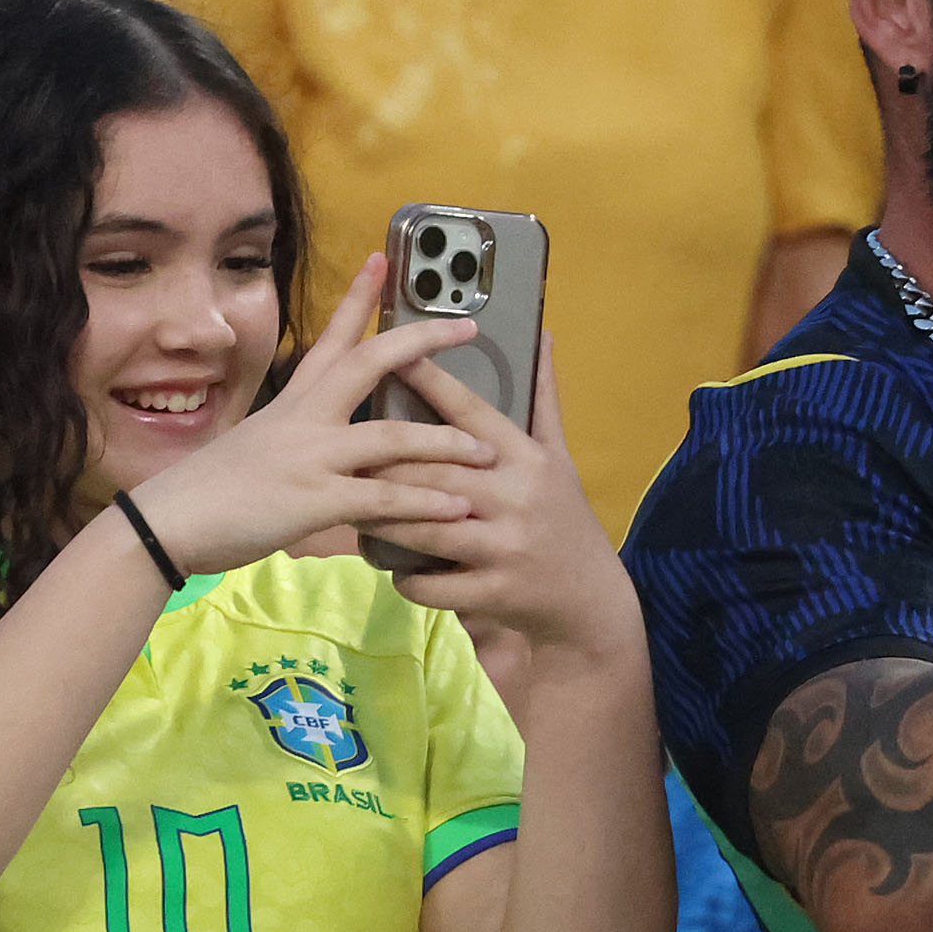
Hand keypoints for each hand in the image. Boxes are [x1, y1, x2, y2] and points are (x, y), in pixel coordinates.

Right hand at [121, 257, 497, 574]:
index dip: (358, 297)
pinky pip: (384, 498)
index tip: (382, 259)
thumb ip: (294, 437)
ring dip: (446, 444)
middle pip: (372, 362)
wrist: (168, 522)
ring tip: (487, 453)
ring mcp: (312, 456)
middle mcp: (305, 417)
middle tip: (468, 326)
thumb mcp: (256, 446)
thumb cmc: (208, 491)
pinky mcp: (315, 499)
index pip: (331, 337)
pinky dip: (425, 504)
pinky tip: (458, 507)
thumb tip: (318, 439)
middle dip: (423, 342)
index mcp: (291, 401)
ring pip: (393, 437)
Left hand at [366, 334, 644, 671]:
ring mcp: (504, 547)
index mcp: (526, 457)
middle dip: (383, 462)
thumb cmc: (565, 516)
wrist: (590, 596)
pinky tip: (389, 566)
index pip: (471, 411)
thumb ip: (542, 397)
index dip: (429, 382)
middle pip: (433, 470)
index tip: (390, 357)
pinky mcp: (493, 592)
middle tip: (342, 453)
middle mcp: (515, 497)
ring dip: (382, 520)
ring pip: (424, 528)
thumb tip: (541, 335)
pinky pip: (432, 584)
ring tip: (350, 507)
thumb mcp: (559, 455)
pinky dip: (405, 577)